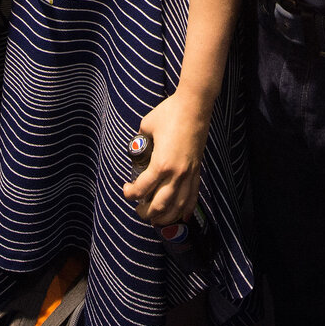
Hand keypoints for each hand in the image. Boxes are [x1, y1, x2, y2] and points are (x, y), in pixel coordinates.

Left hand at [122, 93, 207, 225]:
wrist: (194, 106)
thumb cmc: (169, 113)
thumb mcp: (146, 126)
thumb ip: (141, 139)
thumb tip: (138, 146)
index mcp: (161, 163)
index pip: (142, 188)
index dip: (130, 193)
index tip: (126, 189)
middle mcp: (176, 173)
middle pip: (160, 204)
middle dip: (147, 212)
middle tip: (139, 210)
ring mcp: (189, 173)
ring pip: (178, 205)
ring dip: (166, 217)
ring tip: (156, 219)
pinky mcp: (198, 170)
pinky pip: (193, 196)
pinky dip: (187, 209)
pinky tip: (182, 217)